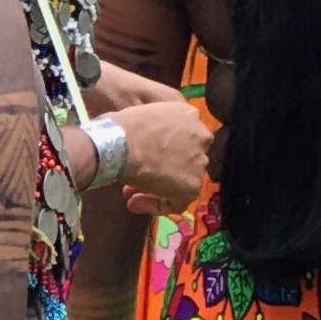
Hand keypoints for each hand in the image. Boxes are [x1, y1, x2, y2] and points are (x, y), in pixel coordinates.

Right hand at [86, 65, 209, 210]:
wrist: (119, 144)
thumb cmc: (121, 127)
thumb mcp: (142, 115)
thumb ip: (153, 129)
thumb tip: (142, 145)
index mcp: (189, 114)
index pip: (181, 137)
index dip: (160, 151)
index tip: (141, 158)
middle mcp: (201, 136)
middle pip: (183, 159)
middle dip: (160, 169)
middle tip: (136, 177)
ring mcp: (199, 162)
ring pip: (180, 180)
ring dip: (157, 188)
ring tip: (131, 193)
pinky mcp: (191, 186)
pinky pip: (176, 202)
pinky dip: (156, 205)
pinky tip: (135, 203)